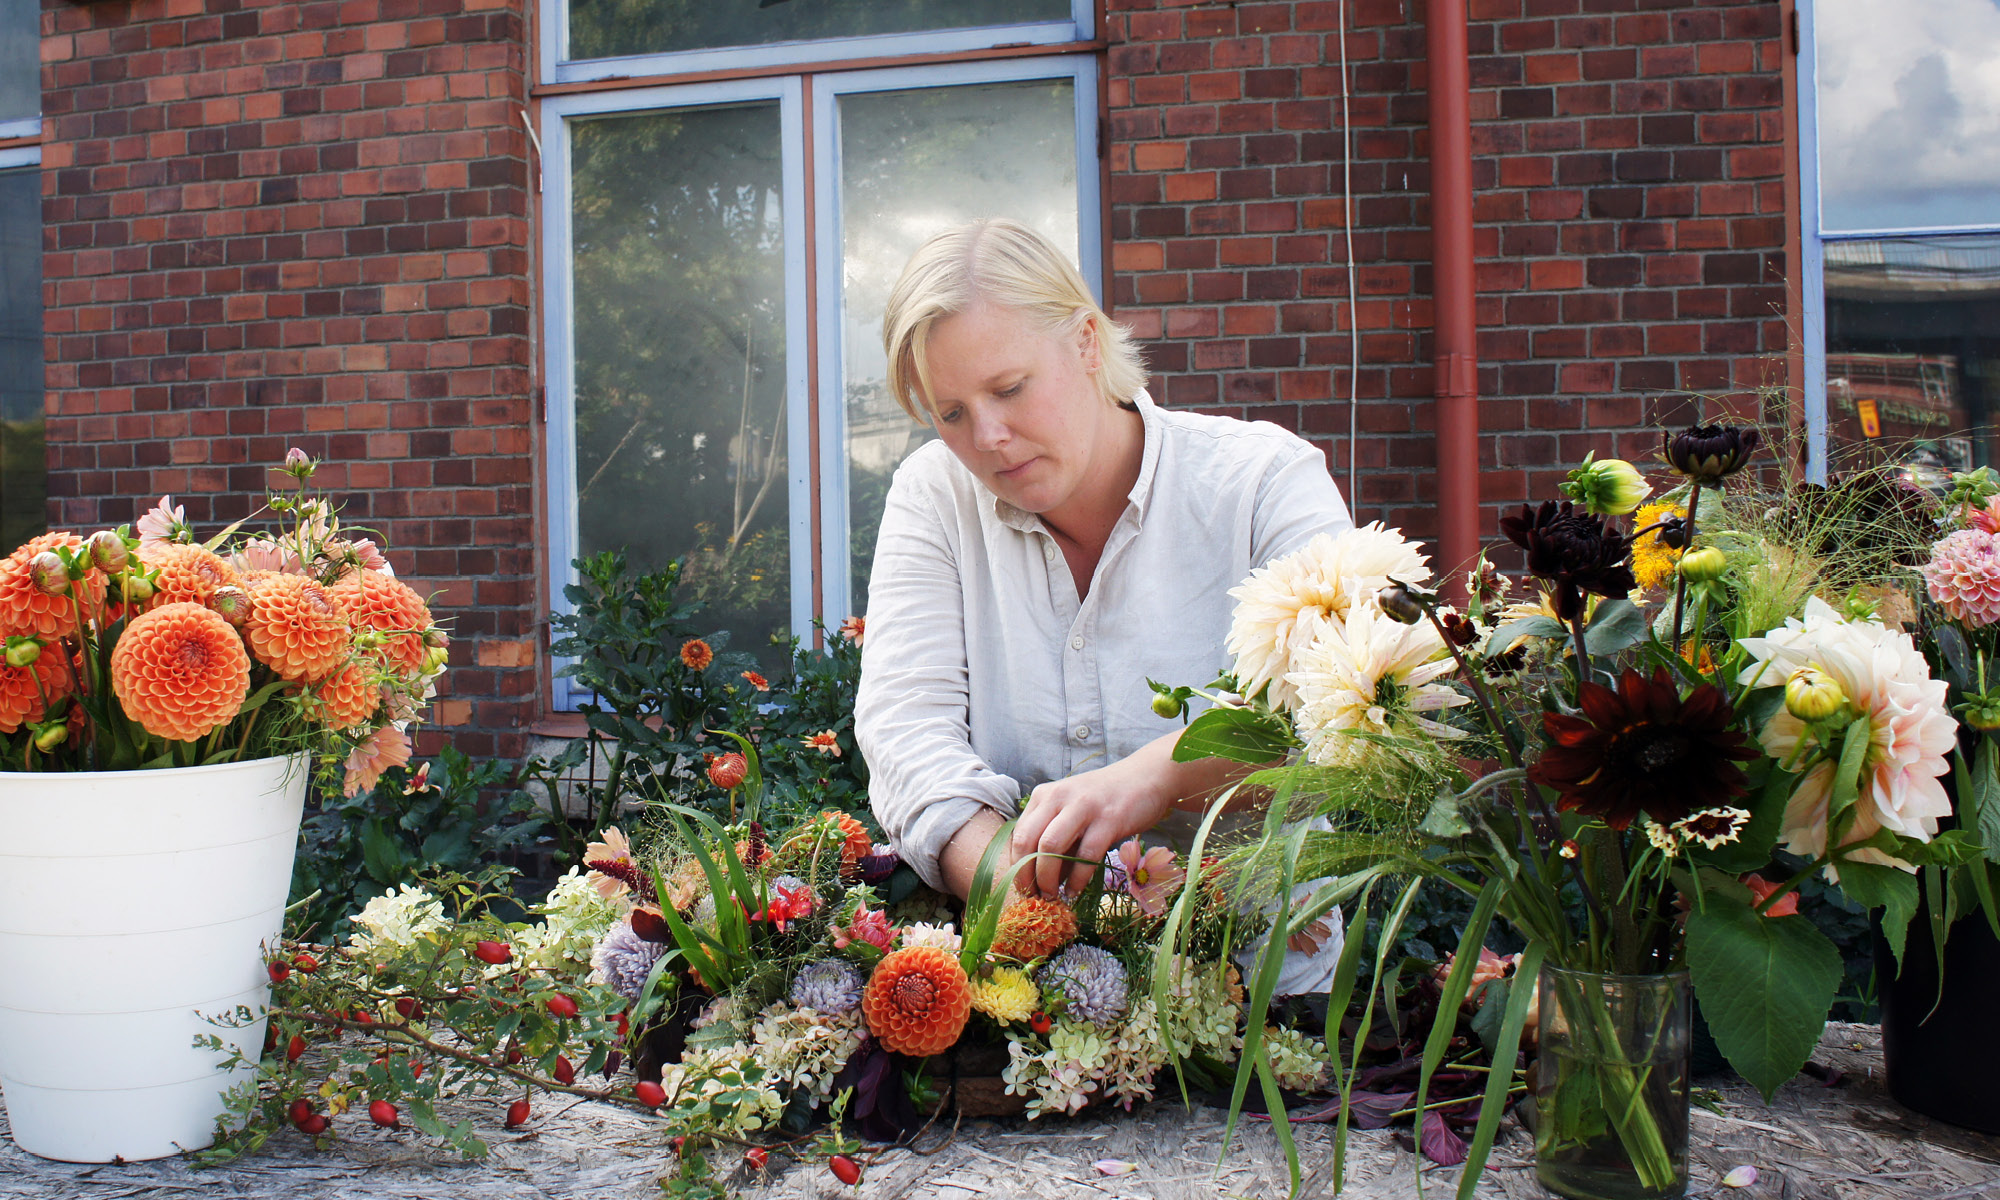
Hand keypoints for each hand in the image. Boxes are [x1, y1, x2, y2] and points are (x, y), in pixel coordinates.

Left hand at [1010, 755, 1175, 899]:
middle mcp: (1058, 797)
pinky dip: (1077, 879)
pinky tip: (1075, 891)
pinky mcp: (1108, 819)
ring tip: (1052, 896)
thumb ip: (1055, 839)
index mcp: (1044, 796)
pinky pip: (1085, 855)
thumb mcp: (1072, 812)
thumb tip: (1041, 880)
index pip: (1018, 835)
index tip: (1023, 888)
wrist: (1147, 778)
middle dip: (1027, 875)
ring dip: (1047, 879)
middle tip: (1034, 896)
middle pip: (1027, 841)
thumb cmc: (1106, 800)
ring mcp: (1083, 806)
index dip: (1016, 866)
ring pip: (1050, 848)